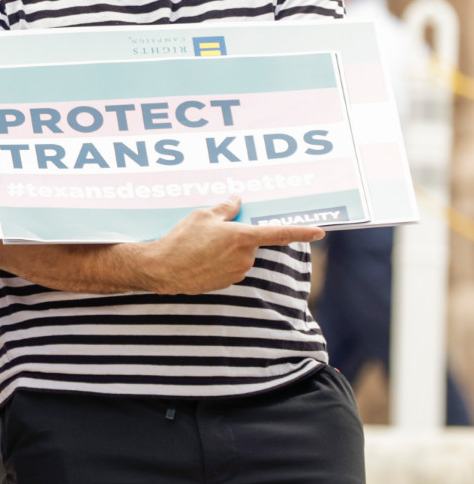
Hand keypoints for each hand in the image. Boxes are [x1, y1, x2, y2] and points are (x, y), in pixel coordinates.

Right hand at [144, 195, 324, 294]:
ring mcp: (237, 271)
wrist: (164, 269)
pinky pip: (229, 266)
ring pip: (239, 254)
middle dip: (236, 235)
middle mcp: (245, 256)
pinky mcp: (227, 282)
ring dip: (226, 248)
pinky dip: (218, 260)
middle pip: (250, 241)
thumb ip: (225, 208)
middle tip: (211, 231)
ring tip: (199, 245)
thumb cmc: (182, 239)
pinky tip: (198, 257)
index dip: (301, 232)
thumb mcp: (202, 215)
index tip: (319, 232)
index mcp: (243, 236)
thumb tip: (237, 201)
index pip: (279, 233)